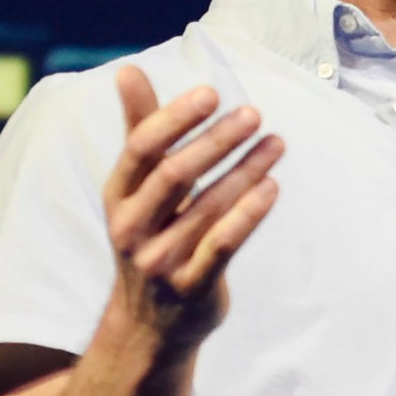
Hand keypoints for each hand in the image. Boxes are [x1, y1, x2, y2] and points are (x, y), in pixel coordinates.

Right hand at [102, 66, 283, 356]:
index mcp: (119, 197)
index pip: (140, 149)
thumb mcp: (138, 188)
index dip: (174, 118)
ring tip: (276, 142)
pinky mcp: (192, 287)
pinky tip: (272, 186)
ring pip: (206, 209)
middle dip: (214, 141)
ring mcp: (161, 261)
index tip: (211, 91)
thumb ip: (139, 129)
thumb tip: (128, 69)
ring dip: (245, 171)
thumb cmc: (151, 237)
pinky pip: (223, 246)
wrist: (149, 326)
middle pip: (173, 175)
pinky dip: (248, 214)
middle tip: (253, 113)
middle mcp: (132, 228)